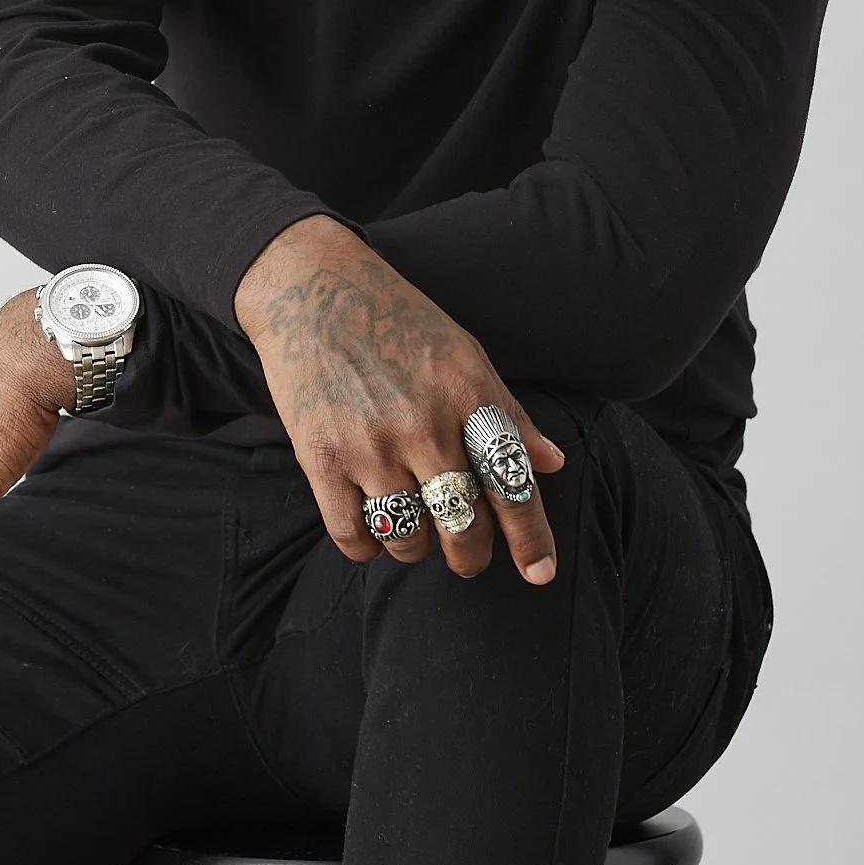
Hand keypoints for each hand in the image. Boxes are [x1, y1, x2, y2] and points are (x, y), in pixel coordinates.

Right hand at [234, 217, 564, 583]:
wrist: (312, 290)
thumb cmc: (397, 321)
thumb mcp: (465, 354)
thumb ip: (508, 413)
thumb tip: (552, 462)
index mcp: (467, 395)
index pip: (512, 481)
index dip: (531, 538)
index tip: (541, 574)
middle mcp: (424, 424)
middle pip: (463, 525)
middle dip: (470, 556)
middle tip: (466, 556)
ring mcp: (370, 444)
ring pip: (409, 538)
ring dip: (417, 550)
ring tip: (414, 532)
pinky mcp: (322, 457)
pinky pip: (353, 534)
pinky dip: (369, 547)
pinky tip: (373, 531)